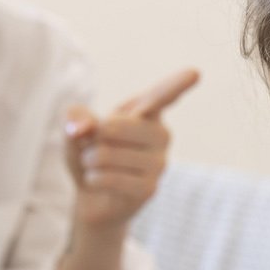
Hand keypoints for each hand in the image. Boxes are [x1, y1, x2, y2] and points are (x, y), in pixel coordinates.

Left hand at [65, 68, 198, 230]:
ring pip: (105, 154)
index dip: (177, 84)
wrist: (94, 196)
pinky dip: (93, 180)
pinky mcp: (150, 188)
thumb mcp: (75, 128)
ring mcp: (159, 163)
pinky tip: (99, 182)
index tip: (194, 73)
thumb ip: (75, 117)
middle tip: (95, 148)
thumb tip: (83, 129)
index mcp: (148, 111)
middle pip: (113, 127)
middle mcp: (161, 134)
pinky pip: (109, 178)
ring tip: (97, 167)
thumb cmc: (90, 153)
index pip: (163, 95)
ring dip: (89, 162)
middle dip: (91, 139)